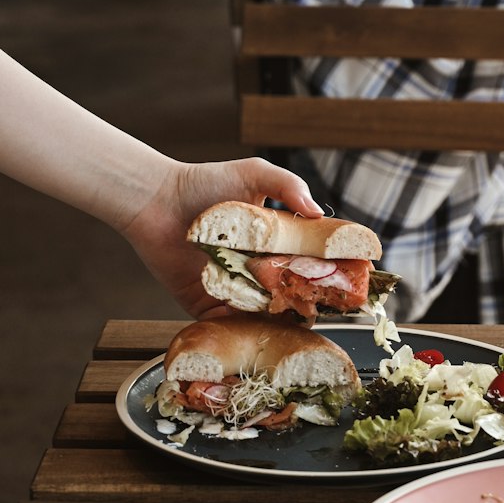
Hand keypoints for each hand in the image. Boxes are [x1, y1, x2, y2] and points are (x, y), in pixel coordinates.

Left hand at [121, 157, 322, 316]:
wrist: (157, 200)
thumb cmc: (204, 182)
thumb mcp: (254, 173)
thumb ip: (289, 186)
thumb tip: (319, 213)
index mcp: (272, 240)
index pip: (307, 259)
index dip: (328, 270)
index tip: (347, 279)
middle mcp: (255, 266)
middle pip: (288, 291)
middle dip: (305, 299)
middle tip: (319, 304)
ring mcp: (232, 287)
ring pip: (261, 312)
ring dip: (276, 318)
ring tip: (292, 322)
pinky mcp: (205, 303)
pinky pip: (227, 324)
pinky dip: (241, 329)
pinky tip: (256, 329)